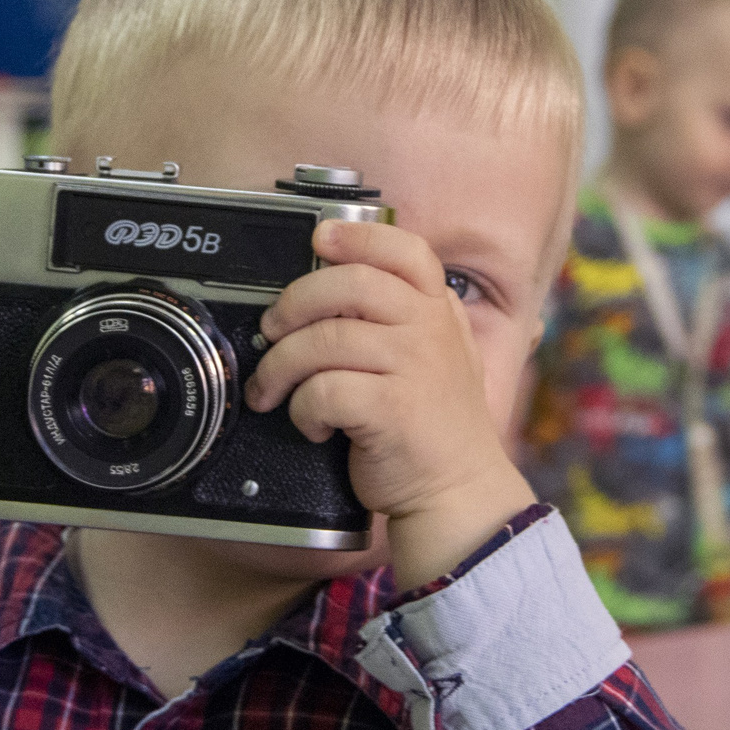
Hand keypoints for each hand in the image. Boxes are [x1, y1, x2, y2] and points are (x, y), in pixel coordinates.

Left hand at [245, 219, 533, 585]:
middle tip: (272, 329)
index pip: (403, 250)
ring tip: (274, 387)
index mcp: (438, 311)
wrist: (457, 492)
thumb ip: (405, 315)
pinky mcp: (391, 409)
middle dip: (294, 303)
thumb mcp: (436, 355)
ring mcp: (414, 367)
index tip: (318, 240)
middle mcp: (430, 330)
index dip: (356, 237)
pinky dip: (302, 407)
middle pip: (349, 282)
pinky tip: (311, 423)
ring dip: (282, 364)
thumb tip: (337, 277)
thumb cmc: (432, 428)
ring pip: (324, 338)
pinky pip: (323, 389)